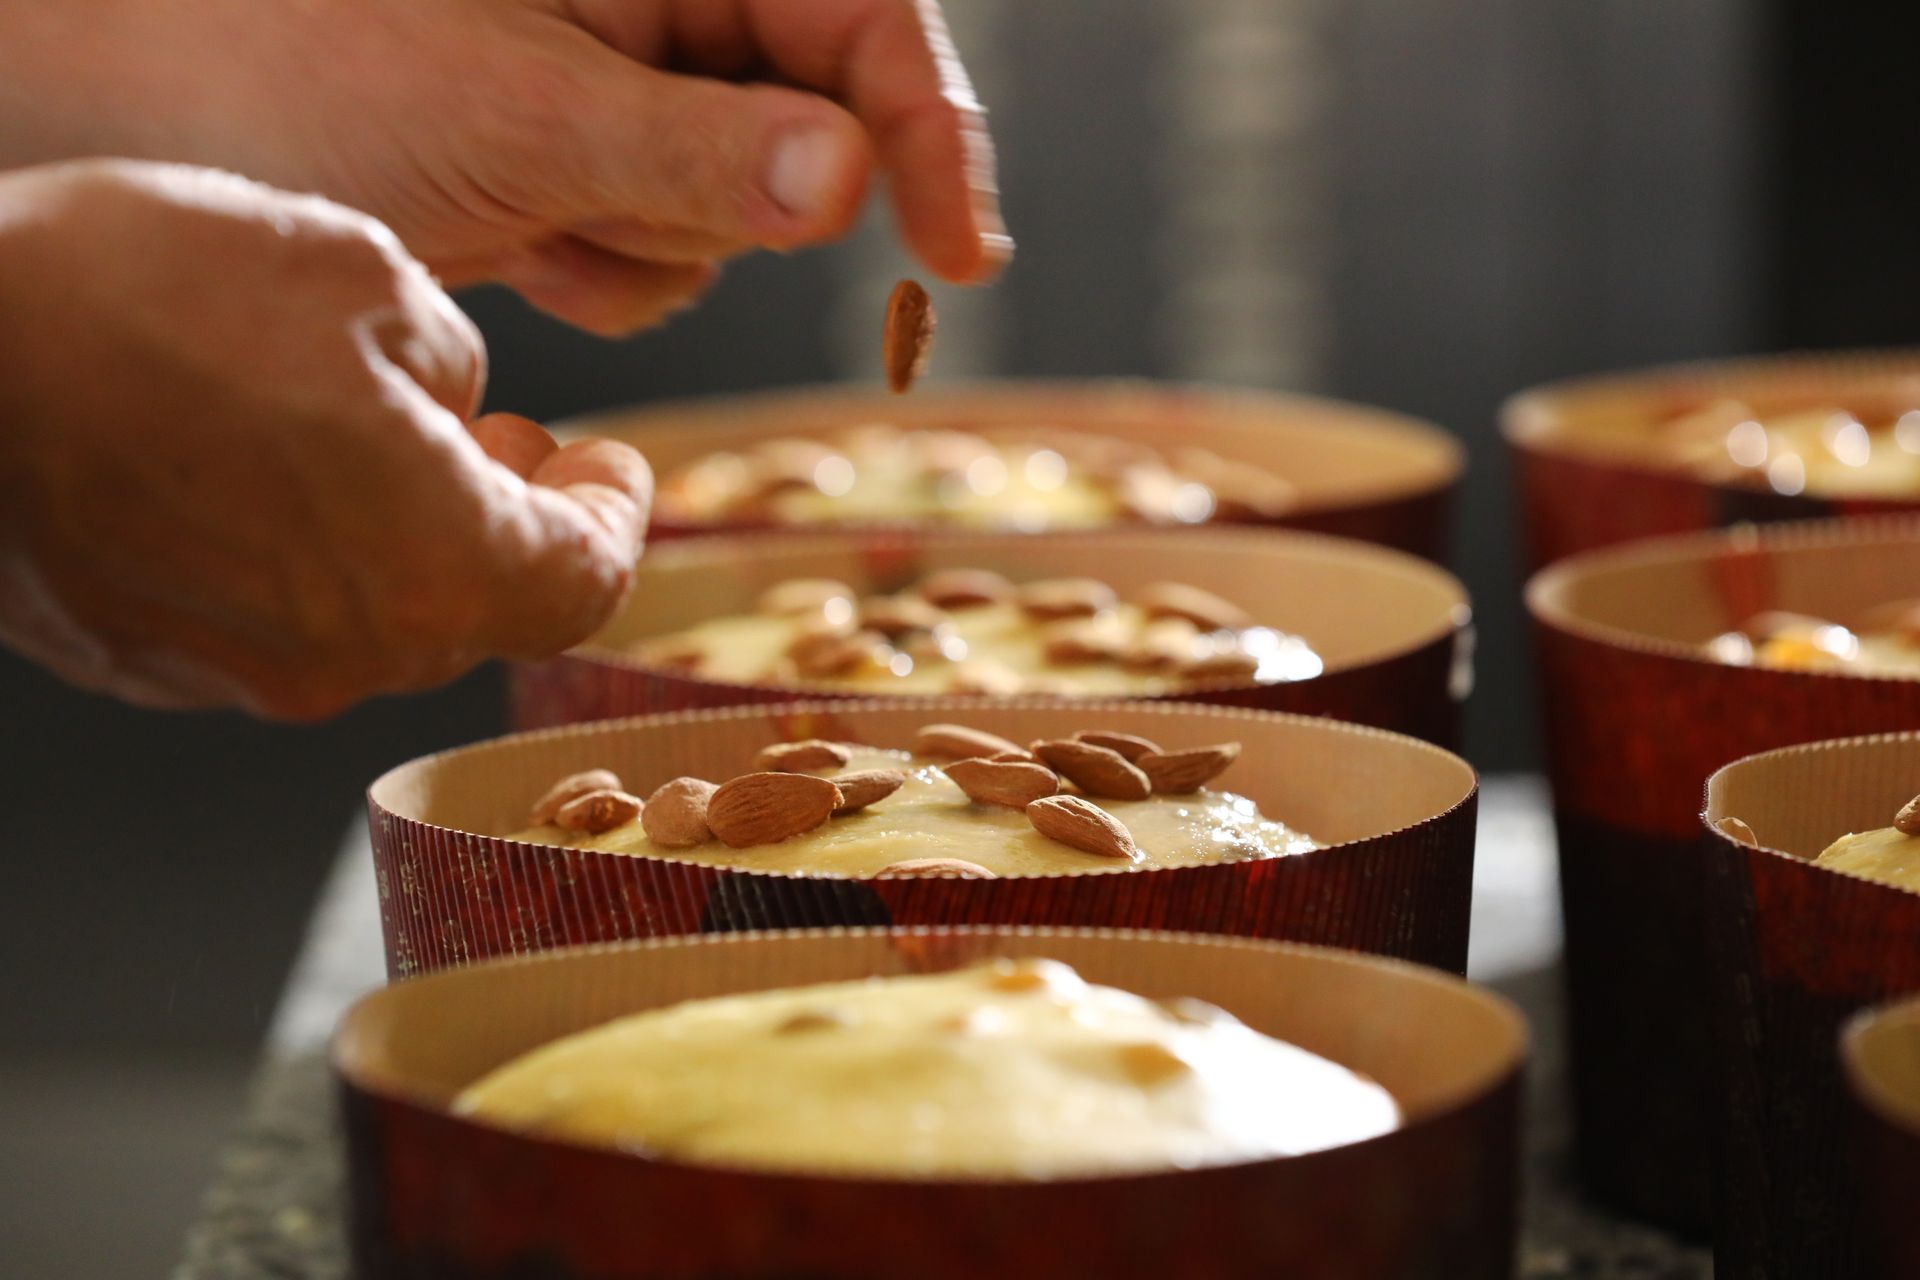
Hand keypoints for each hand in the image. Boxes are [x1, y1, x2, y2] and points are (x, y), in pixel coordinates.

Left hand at [0, 0, 1008, 334]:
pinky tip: (507, 240)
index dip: (930, 132)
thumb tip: (850, 181)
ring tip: (519, 212)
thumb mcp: (513, 113)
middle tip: (594, 204)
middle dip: (724, 196)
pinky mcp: (589, 161)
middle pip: (812, 121)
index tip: (960, 254)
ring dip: (644, 240)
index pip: (863, 17)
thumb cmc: (288, 66)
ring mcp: (623, 82)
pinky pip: (665, 249)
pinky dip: (601, 269)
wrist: (147, 125)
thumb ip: (694, 149)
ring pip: (737, 206)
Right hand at [0, 160, 650, 717]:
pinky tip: (269, 468)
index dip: (614, 519)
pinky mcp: (151, 662)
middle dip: (512, 519)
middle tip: (512, 443)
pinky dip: (308, 555)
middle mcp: (351, 654)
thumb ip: (456, 369)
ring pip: (378, 612)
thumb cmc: (141, 299)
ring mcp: (243, 673)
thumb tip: (458, 416)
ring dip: (409, 534)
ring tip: (383, 440)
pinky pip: (275, 618)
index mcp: (437, 569)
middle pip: (484, 605)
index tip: (614, 467)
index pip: (586, 582)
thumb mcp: (364, 277)